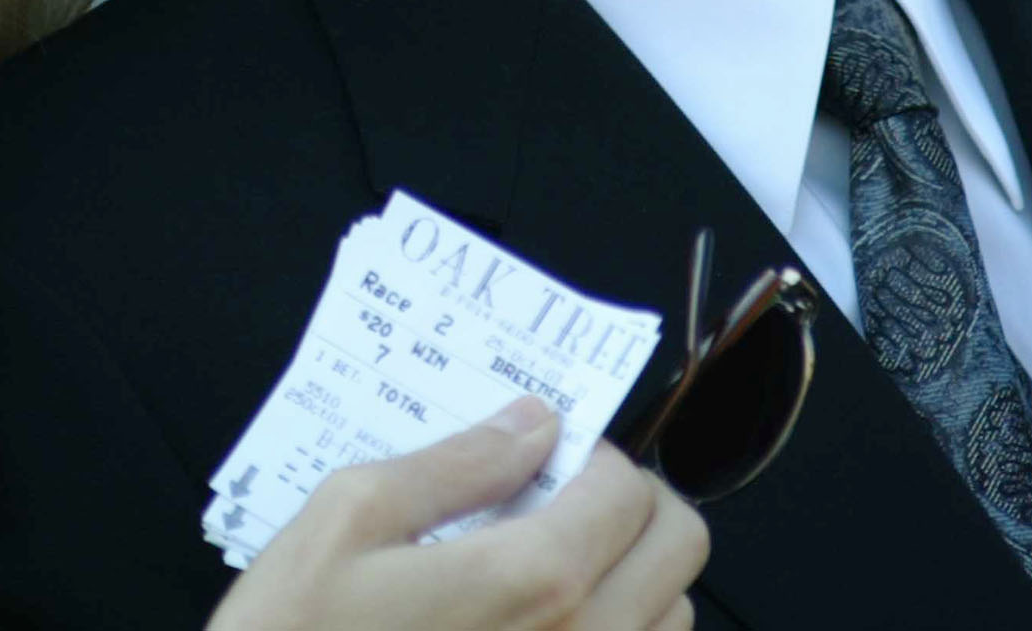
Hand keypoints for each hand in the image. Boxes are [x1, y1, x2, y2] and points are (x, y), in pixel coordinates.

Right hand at [203, 398, 708, 630]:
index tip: (541, 457)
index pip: (631, 489)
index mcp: (534, 579)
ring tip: (555, 565)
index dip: (593, 454)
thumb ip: (454, 463)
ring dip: (635, 574)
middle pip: (682, 550)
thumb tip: (533, 420)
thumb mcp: (349, 517)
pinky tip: (545, 622)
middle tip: (566, 496)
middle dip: (637, 503)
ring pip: (672, 619)